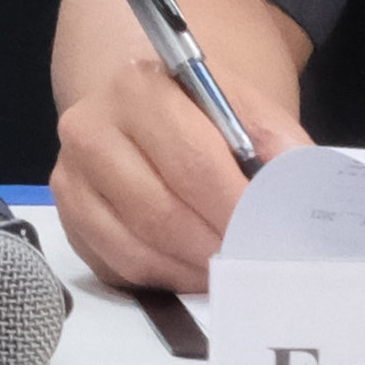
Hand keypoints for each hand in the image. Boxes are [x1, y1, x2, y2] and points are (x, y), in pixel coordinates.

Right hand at [45, 0, 306, 292]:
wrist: (151, 111)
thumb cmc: (204, 115)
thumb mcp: (246, 108)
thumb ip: (278, 144)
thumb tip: (294, 191)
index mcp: (138, 88)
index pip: (193, 163)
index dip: (236, 207)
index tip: (271, 235)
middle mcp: (90, 129)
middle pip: (160, 211)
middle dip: (216, 245)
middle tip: (256, 263)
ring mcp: (71, 178)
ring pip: (138, 245)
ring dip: (193, 267)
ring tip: (232, 268)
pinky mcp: (70, 219)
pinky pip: (120, 265)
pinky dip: (167, 275)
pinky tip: (196, 268)